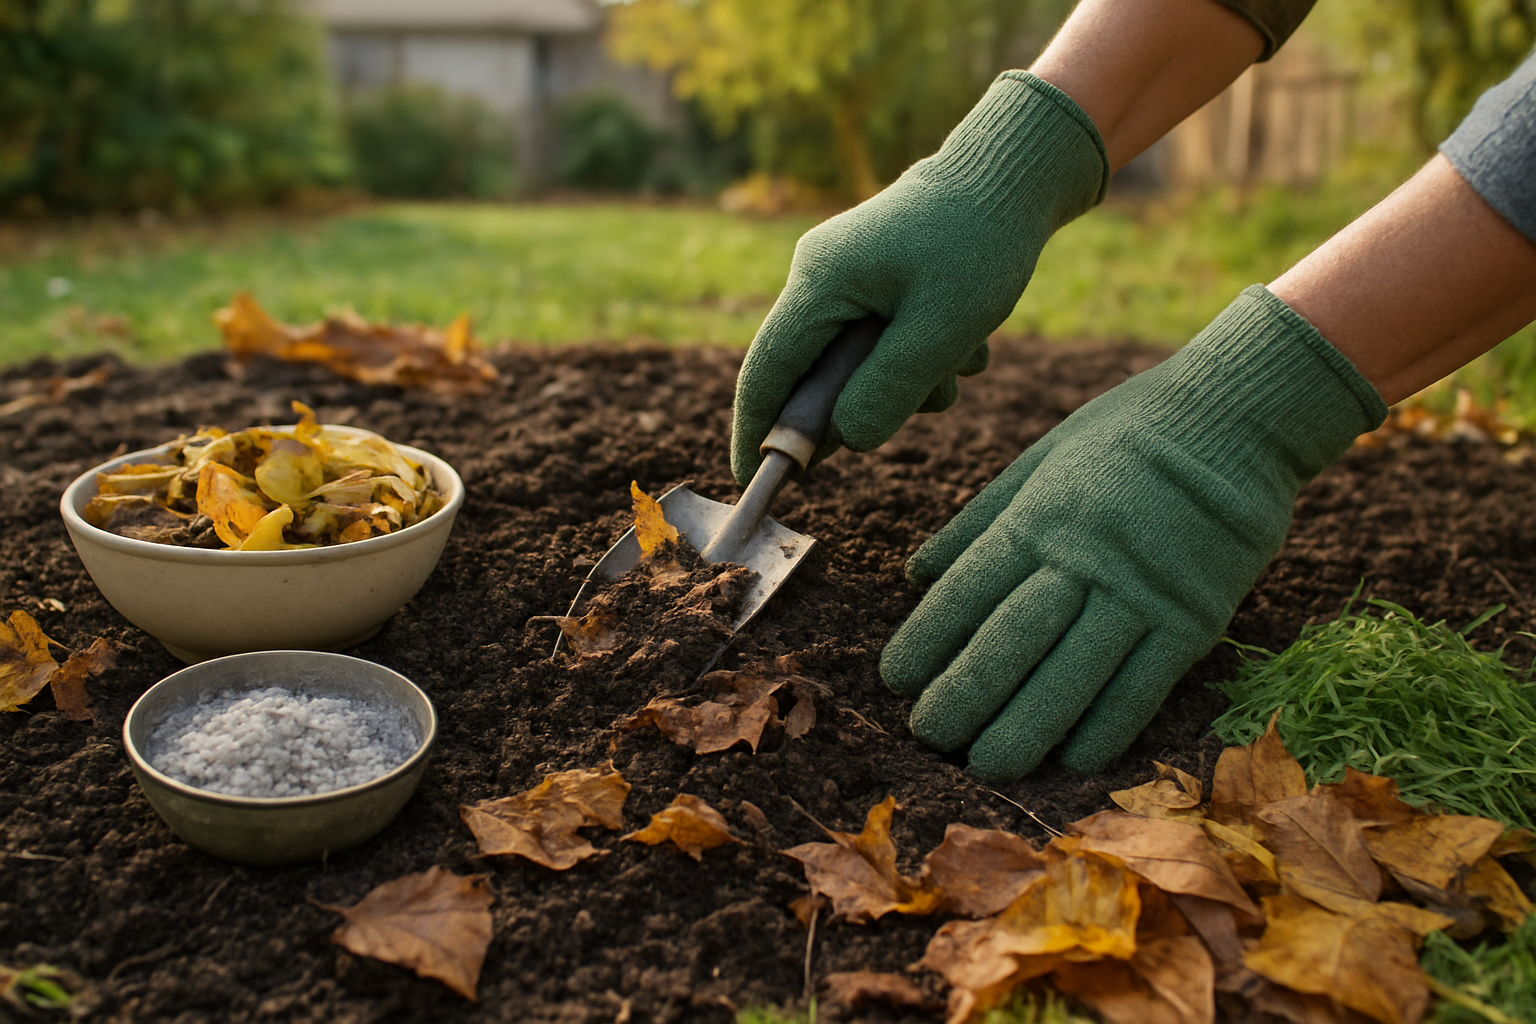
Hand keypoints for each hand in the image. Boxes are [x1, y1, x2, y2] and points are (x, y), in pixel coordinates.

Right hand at [730, 71, 1106, 485]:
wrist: (1017, 170)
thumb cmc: (981, 243)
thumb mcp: (941, 331)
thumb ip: (887, 391)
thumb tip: (845, 440)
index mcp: (820, 283)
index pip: (765, 373)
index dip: (756, 432)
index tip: (754, 480)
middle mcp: (820, 275)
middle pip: (813, 373)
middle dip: (865, 402)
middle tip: (916, 404)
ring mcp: (848, 275)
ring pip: (857, 363)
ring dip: (910, 381)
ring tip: (962, 360)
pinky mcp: (878, 277)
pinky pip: (883, 340)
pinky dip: (923, 357)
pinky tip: (967, 343)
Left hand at [880, 287, 1387, 781]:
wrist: (1239, 418)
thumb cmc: (1129, 432)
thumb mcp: (1043, 457)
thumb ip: (981, 519)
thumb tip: (916, 573)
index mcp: (1040, 516)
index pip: (969, 588)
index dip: (928, 638)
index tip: (895, 680)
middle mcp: (1084, 559)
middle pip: (1013, 639)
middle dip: (966, 693)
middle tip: (931, 736)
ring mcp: (1142, 592)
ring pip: (1073, 674)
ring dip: (1026, 726)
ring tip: (988, 766)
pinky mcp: (1195, 619)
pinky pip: (1144, 685)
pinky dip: (1107, 726)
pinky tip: (1072, 759)